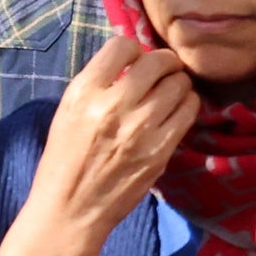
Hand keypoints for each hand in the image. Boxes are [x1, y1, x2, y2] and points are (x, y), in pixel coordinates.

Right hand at [0, 36, 206, 255]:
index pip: (122, 45)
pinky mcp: (161, 150)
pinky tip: (175, 111)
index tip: (135, 60)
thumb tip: (133, 56)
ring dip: (177, 83)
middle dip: (163, 62)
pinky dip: (187, 105)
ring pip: (179, 84)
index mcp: (84, 92)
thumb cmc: (66, 158)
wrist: (71, 210)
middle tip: (162, 71)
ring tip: (169, 93)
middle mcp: (113, 105)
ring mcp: (140, 129)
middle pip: (157, 61)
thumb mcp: (69, 111)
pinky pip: (189, 110)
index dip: (133, 49)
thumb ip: (99, 82)